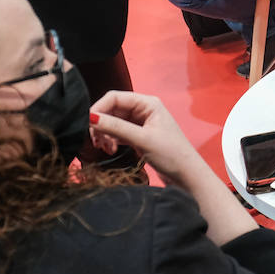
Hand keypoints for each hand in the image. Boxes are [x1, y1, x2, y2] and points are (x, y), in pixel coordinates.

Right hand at [88, 91, 202, 184]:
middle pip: (111, 110)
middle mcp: (144, 109)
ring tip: (106, 149)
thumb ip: (116, 127)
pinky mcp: (138, 136)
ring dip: (105, 134)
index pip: (114, 97)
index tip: (88, 124)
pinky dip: (111, 140)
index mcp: (148, 103)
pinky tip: (112, 150)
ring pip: (112, 122)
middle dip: (101, 124)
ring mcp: (141, 123)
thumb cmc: (172, 154)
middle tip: (97, 141)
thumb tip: (91, 117)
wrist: (187, 176)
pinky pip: (117, 133)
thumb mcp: (142, 139)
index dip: (99, 108)